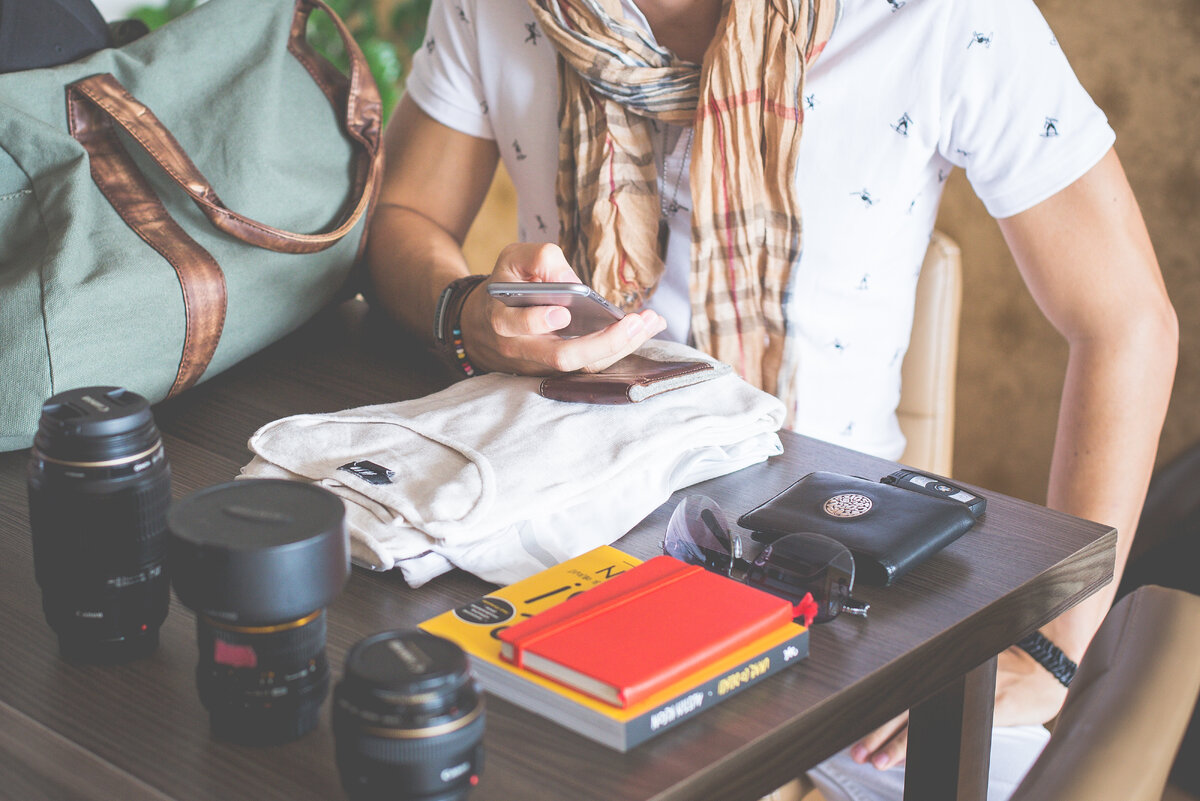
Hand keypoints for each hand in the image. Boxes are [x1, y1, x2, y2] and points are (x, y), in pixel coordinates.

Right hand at [461, 242, 666, 374]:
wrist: (484, 325)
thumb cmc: (506, 287)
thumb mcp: (511, 260)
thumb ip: (537, 258)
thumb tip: (571, 279)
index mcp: (504, 320)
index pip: (518, 327)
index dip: (538, 322)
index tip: (563, 312)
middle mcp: (524, 349)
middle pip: (563, 357)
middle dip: (602, 343)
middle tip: (633, 322)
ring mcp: (545, 364)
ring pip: (585, 365)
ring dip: (622, 346)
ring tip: (651, 321)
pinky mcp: (563, 369)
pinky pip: (595, 362)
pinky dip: (623, 346)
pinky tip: (646, 326)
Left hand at [849, 645, 1068, 769]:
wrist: (1043, 668)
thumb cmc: (1002, 672)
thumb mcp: (963, 673)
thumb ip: (936, 690)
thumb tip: (905, 717)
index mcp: (938, 670)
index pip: (899, 695)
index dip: (877, 715)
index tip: (856, 732)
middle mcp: (946, 680)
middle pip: (904, 710)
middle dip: (879, 733)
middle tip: (860, 752)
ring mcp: (964, 695)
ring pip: (923, 723)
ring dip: (901, 744)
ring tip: (881, 760)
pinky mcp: (984, 710)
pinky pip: (953, 733)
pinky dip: (934, 748)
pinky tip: (922, 761)